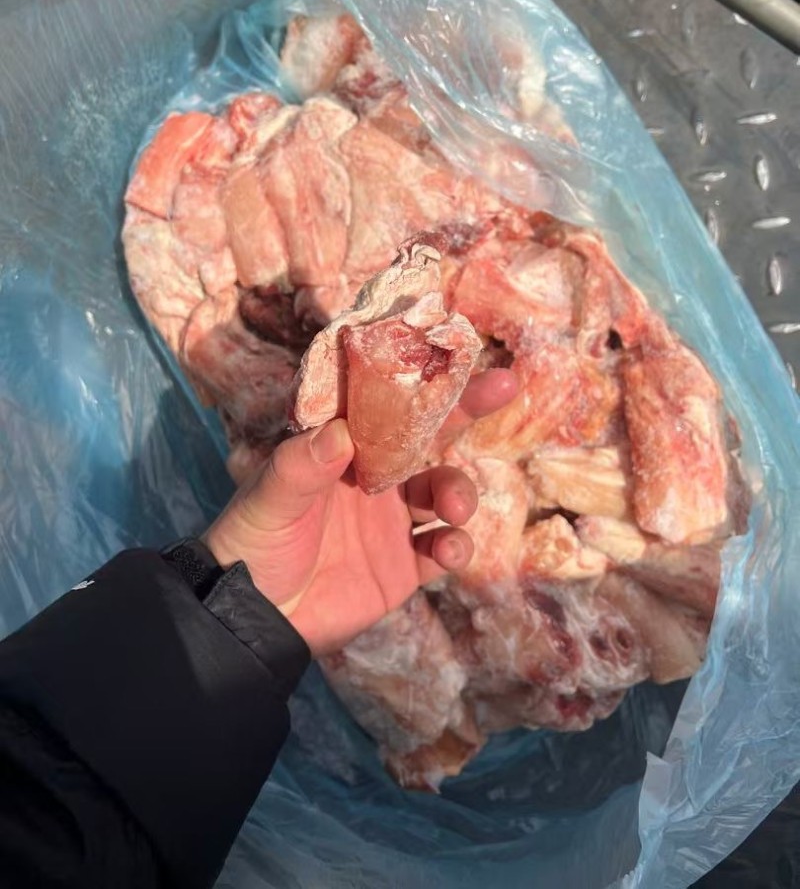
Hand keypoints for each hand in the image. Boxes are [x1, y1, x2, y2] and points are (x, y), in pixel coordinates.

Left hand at [203, 368, 516, 655]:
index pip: (384, 402)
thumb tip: (341, 432)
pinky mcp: (403, 566)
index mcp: (339, 449)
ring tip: (454, 507)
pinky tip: (450, 551)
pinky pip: (441, 549)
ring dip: (459, 490)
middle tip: (504, 386)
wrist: (251, 622)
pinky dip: (455, 546)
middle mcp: (372, 476)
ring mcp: (391, 520)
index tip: (455, 349)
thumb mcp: (268, 501)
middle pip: (428, 435)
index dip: (418, 375)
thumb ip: (299, 467)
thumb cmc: (250, 546)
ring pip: (443, 490)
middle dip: (467, 408)